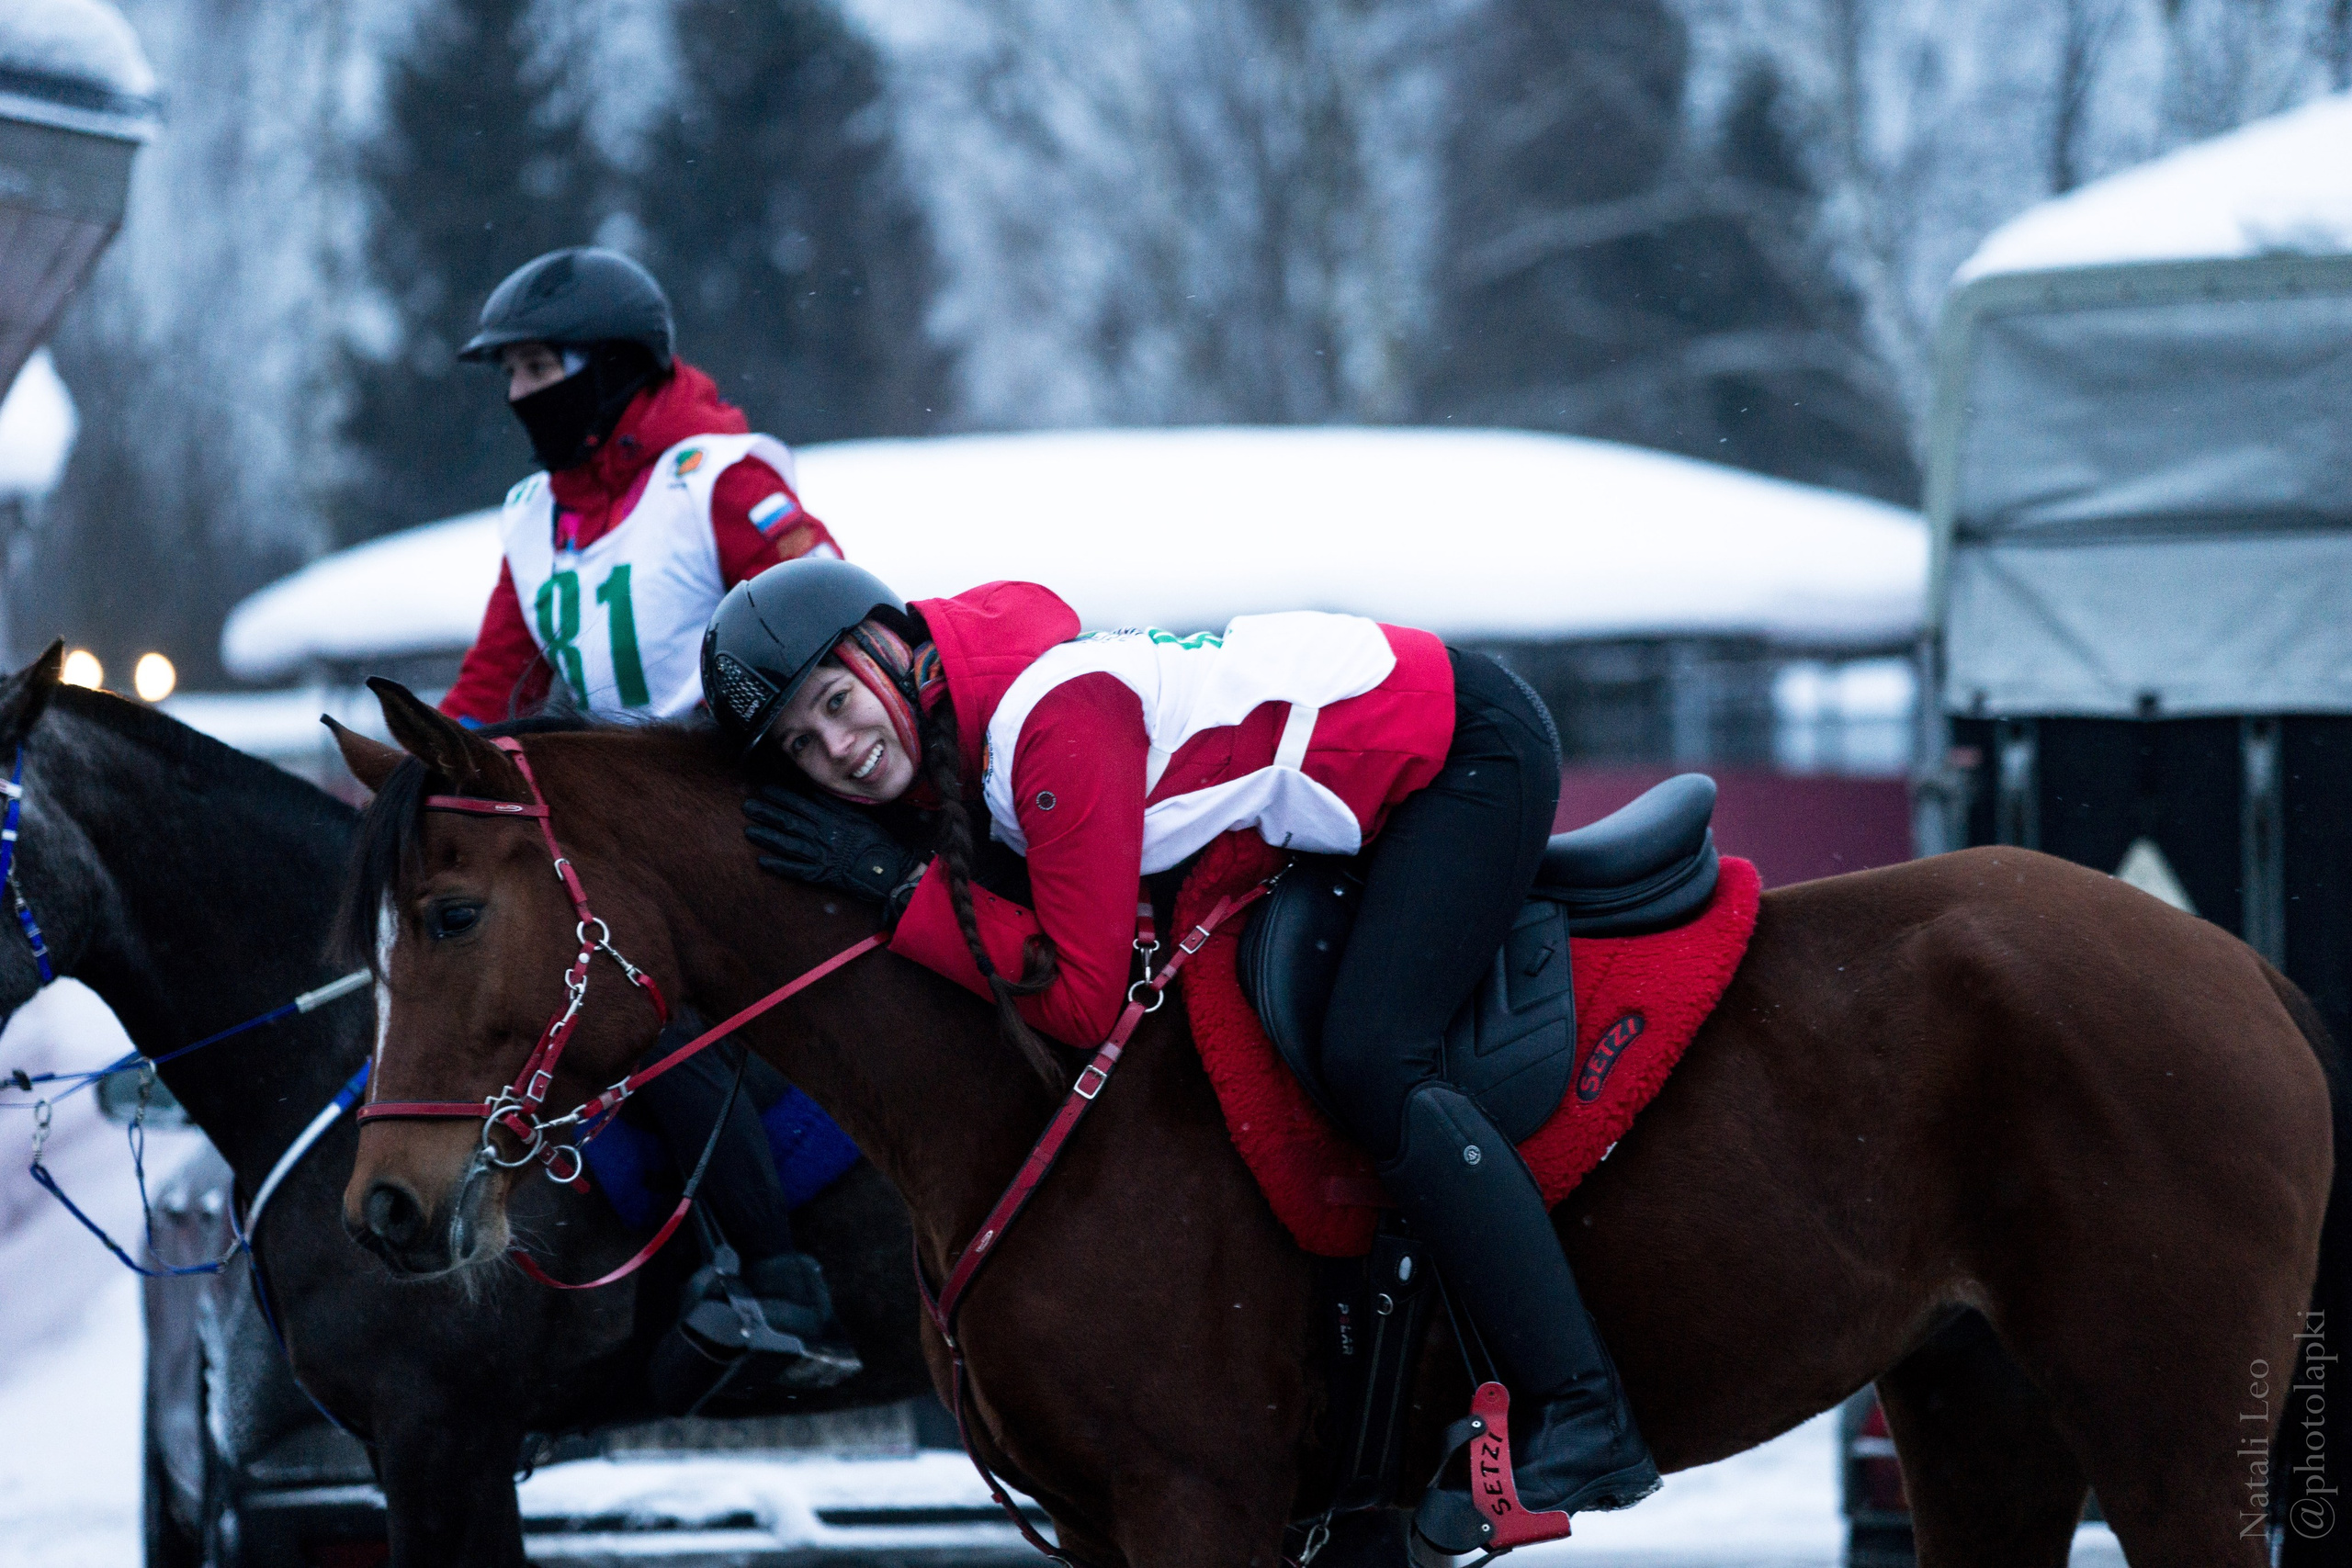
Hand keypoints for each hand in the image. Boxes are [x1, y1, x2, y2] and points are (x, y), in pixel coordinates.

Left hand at [744, 785, 925, 914]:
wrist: (887, 869)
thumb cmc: (874, 841)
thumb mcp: (856, 816)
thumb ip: (834, 805)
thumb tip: (814, 792)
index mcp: (831, 819)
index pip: (800, 804)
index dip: (780, 797)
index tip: (764, 790)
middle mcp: (822, 836)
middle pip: (789, 822)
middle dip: (766, 813)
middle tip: (747, 807)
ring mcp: (820, 856)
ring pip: (787, 845)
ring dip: (767, 837)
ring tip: (749, 831)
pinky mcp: (820, 875)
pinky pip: (795, 870)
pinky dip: (779, 866)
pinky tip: (762, 862)